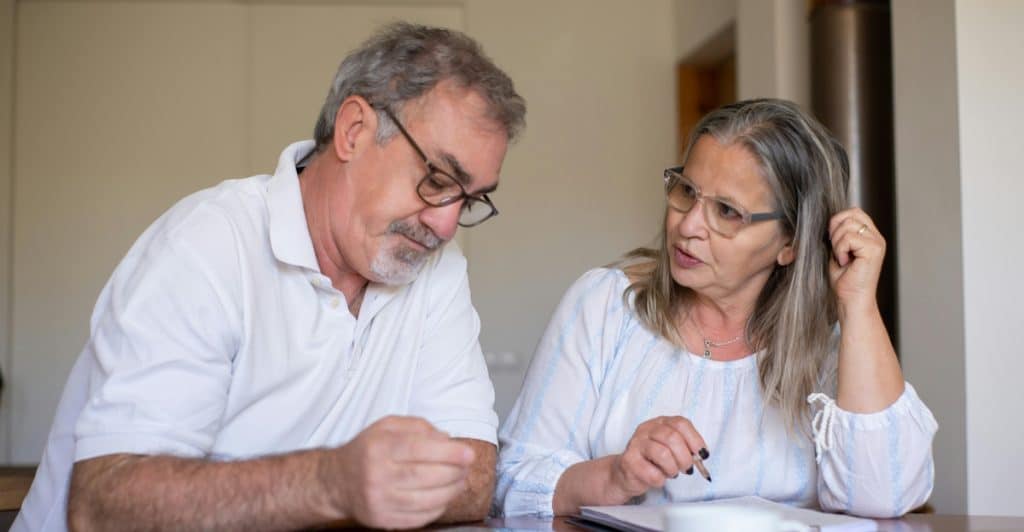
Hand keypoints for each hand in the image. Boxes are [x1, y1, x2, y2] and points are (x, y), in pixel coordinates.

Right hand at [323, 416, 474, 528]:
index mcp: (378, 447)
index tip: (468, 453)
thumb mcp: (388, 427)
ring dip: (451, 491)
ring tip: (460, 480)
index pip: (417, 449)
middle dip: (454, 472)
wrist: (338, 480)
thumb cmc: (369, 450)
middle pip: (424, 476)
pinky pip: (419, 518)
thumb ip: (419, 427)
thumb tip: (448, 440)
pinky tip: (444, 496)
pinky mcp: (382, 519)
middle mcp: (376, 475)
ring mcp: (378, 500)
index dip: (447, 452)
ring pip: (425, 500)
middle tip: (467, 466)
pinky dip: (438, 507)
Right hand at [608, 416, 706, 500]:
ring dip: (673, 469)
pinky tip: (657, 479)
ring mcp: (635, 443)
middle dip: (685, 457)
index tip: (702, 455)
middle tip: (687, 469)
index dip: (695, 439)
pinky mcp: (628, 461)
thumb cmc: (653, 460)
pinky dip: (660, 480)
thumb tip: (700, 455)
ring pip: (663, 454)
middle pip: (672, 437)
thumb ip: (685, 447)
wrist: (626, 473)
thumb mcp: (671, 448)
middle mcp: (646, 429)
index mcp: (659, 422)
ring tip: (671, 473)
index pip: (681, 423)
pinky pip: (652, 473)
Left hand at [828, 208, 885, 310]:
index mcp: (870, 235)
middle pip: (850, 215)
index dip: (838, 221)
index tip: (833, 241)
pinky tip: (845, 262)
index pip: (854, 212)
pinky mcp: (874, 250)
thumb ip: (839, 233)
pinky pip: (848, 238)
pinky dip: (840, 250)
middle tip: (837, 251)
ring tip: (842, 258)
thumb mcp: (838, 250)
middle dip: (835, 231)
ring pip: (848, 226)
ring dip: (837, 243)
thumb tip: (830, 219)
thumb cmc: (843, 279)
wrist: (850, 299)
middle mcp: (877, 237)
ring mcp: (877, 242)